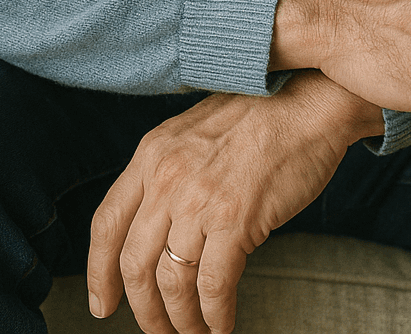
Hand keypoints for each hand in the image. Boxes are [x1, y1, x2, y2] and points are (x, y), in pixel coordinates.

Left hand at [86, 72, 381, 332]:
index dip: (99, 272)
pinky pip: (214, 287)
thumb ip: (171, 171)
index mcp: (152, 152)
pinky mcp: (236, 219)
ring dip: (181, 319)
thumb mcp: (195, 131)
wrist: (310, 100)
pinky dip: (215, 316)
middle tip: (158, 330)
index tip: (102, 303)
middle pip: (134, 264)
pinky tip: (222, 324)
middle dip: (144, 309)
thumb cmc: (263, 115)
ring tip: (194, 330)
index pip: (107, 222)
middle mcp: (167, 176)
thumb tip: (158, 227)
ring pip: (172, 282)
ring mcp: (200, 199)